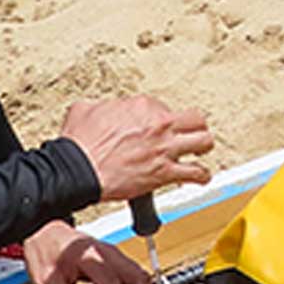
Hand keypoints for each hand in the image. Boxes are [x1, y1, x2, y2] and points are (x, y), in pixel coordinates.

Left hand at [24, 220, 156, 283]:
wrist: (47, 232)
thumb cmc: (47, 252)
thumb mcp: (47, 281)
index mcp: (89, 257)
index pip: (110, 281)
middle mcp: (106, 253)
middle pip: (135, 274)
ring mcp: (114, 253)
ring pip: (138, 272)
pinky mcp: (116, 257)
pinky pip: (134, 271)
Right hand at [59, 94, 214, 204]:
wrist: (78, 170)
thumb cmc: (79, 144)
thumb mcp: (84, 109)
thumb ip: (101, 106)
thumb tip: (101, 109)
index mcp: (142, 106)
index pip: (164, 107)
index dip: (160, 118)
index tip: (155, 129)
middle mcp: (160, 125)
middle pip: (196, 119)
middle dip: (195, 126)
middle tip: (190, 133)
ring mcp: (165, 149)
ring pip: (204, 142)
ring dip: (203, 147)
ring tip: (199, 151)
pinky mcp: (165, 173)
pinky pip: (196, 173)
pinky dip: (202, 176)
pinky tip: (201, 177)